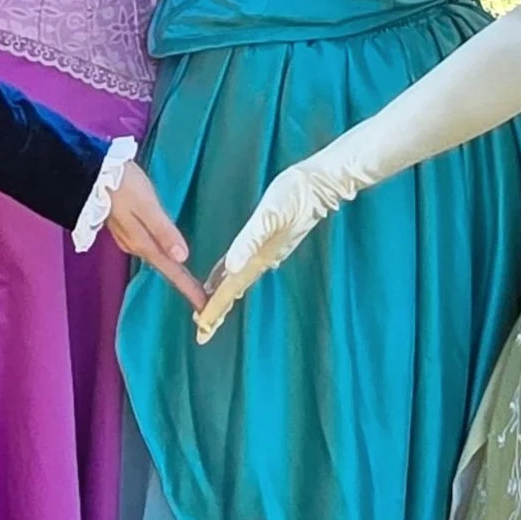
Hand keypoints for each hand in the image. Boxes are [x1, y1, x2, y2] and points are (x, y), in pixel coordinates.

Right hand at [106, 161, 206, 311]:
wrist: (88, 173)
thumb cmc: (121, 185)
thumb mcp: (146, 205)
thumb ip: (163, 230)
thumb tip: (182, 257)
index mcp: (143, 243)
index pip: (171, 270)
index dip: (188, 287)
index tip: (205, 306)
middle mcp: (136, 246)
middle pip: (165, 268)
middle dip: (183, 283)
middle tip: (203, 299)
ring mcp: (129, 238)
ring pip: (157, 259)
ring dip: (174, 272)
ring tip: (191, 281)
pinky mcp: (126, 228)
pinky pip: (150, 248)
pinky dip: (164, 256)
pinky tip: (170, 254)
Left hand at [192, 151, 353, 341]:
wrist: (320, 186)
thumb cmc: (294, 196)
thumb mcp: (270, 216)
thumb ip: (250, 241)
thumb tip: (231, 268)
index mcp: (258, 256)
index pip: (231, 288)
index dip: (215, 308)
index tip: (200, 329)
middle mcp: (262, 259)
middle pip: (234, 291)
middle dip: (218, 312)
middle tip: (202, 333)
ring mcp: (267, 252)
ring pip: (238, 281)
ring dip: (224, 298)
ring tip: (209, 313)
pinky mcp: (269, 242)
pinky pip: (244, 265)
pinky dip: (231, 276)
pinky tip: (225, 277)